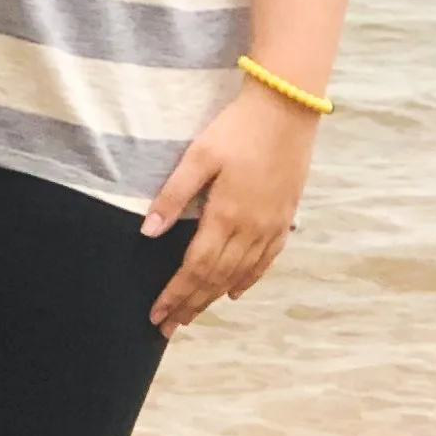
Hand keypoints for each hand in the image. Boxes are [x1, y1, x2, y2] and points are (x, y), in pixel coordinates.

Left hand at [141, 82, 318, 333]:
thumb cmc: (238, 128)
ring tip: (193, 316)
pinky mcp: (284, 218)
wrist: (287, 109)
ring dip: (213, 298)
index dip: (175, 294)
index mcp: (225, 216)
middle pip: (215, 278)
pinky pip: (265, 260)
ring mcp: (270, 226)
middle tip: (168, 327)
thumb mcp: (198, 155)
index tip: (157, 314)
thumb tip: (147, 232)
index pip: (194, 268)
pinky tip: (234, 291)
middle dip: (190, 304)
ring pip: (239, 274)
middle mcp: (250, 229)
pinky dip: (247, 280)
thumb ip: (173, 195)